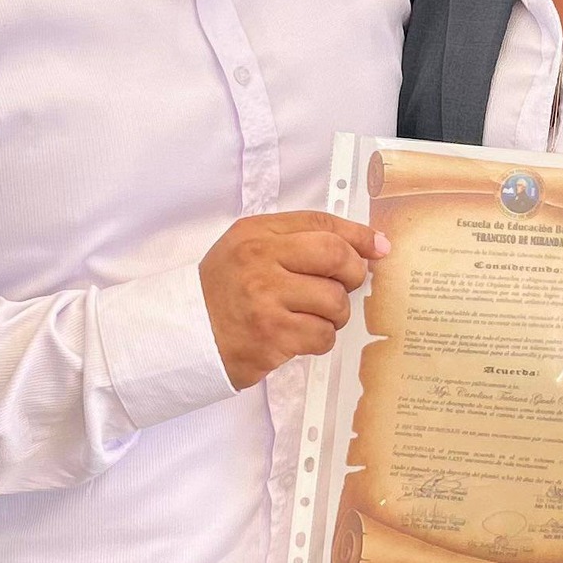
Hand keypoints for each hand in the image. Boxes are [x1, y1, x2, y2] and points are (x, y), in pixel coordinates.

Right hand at [200, 211, 388, 390]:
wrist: (185, 336)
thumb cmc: (221, 293)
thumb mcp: (247, 250)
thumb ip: (297, 241)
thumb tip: (367, 247)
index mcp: (256, 234)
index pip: (320, 224)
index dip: (357, 235)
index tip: (377, 247)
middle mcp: (260, 261)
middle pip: (335, 257)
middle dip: (352, 274)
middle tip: (343, 287)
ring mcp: (266, 300)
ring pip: (334, 301)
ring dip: (334, 314)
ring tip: (312, 316)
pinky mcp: (273, 336)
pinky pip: (322, 335)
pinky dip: (320, 339)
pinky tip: (299, 336)